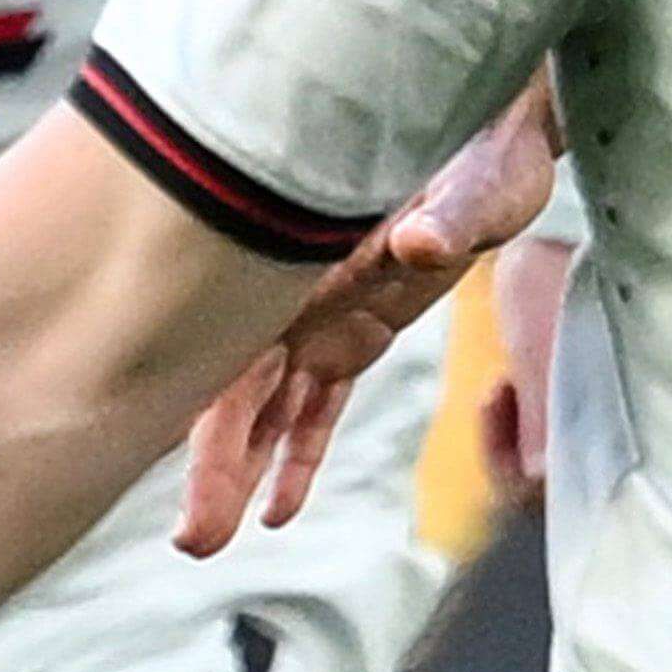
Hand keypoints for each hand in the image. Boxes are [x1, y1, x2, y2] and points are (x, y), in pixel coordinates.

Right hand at [174, 80, 561, 549]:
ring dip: (245, 470)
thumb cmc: (482, 145)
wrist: (503, 129)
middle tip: (194, 542)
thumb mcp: (476, 182)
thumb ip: (446, 214)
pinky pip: (321, 403)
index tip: (169, 464)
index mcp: (302, 256)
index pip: (233, 345)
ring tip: (213, 540)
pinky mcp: (362, 328)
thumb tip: (419, 244)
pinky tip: (280, 509)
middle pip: (240, 388)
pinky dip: (300, 454)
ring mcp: (324, 313)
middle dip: (214, 465)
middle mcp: (296, 289)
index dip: (204, 412)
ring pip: (270, 405)